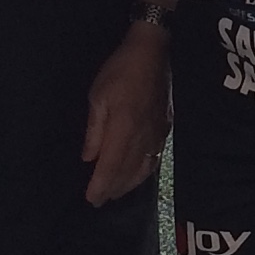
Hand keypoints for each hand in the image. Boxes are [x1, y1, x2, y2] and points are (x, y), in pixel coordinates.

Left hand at [81, 25, 167, 205]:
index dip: (101, 185)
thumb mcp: (98, 96)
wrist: (152, 53)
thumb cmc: (120, 70)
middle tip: (99, 201)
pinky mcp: (165, 128)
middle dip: (112, 189)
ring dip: (128, 184)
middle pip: (127, 172)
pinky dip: (144, 172)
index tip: (91, 199)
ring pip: (143, 168)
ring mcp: (157, 134)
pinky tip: (138, 175)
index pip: (111, 165)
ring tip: (115, 193)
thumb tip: (89, 158)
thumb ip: (94, 131)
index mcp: (124, 128)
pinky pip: (155, 158)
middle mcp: (143, 136)